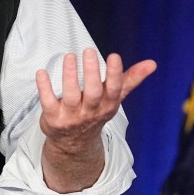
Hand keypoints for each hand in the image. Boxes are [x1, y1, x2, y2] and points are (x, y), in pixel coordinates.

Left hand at [35, 48, 155, 191]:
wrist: (74, 143)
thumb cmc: (95, 112)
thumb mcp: (113, 98)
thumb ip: (130, 80)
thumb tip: (152, 63)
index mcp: (107, 105)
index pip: (114, 90)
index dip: (114, 74)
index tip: (114, 56)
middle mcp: (91, 111)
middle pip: (93, 93)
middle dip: (92, 73)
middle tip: (89, 51)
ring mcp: (72, 116)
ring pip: (71, 96)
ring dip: (70, 76)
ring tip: (69, 56)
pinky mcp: (53, 118)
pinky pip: (48, 102)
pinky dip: (44, 88)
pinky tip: (41, 73)